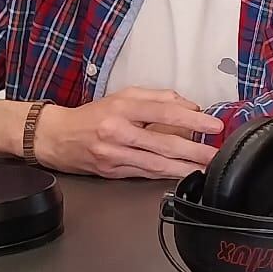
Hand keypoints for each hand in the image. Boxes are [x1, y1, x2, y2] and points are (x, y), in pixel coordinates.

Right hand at [33, 88, 222, 178]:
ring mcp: (115, 155)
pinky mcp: (112, 172)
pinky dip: (166, 175)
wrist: (56, 136)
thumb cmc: (93, 114)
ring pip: (156, 164)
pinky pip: (145, 173)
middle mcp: (118, 131)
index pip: (164, 113)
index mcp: (123, 108)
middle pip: (164, 143)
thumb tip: (190, 105)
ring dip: (185, 168)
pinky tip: (182, 176)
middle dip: (195, 150)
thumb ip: (158, 98)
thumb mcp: (123, 95)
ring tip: (206, 168)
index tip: (213, 125)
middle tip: (216, 154)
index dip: (192, 119)